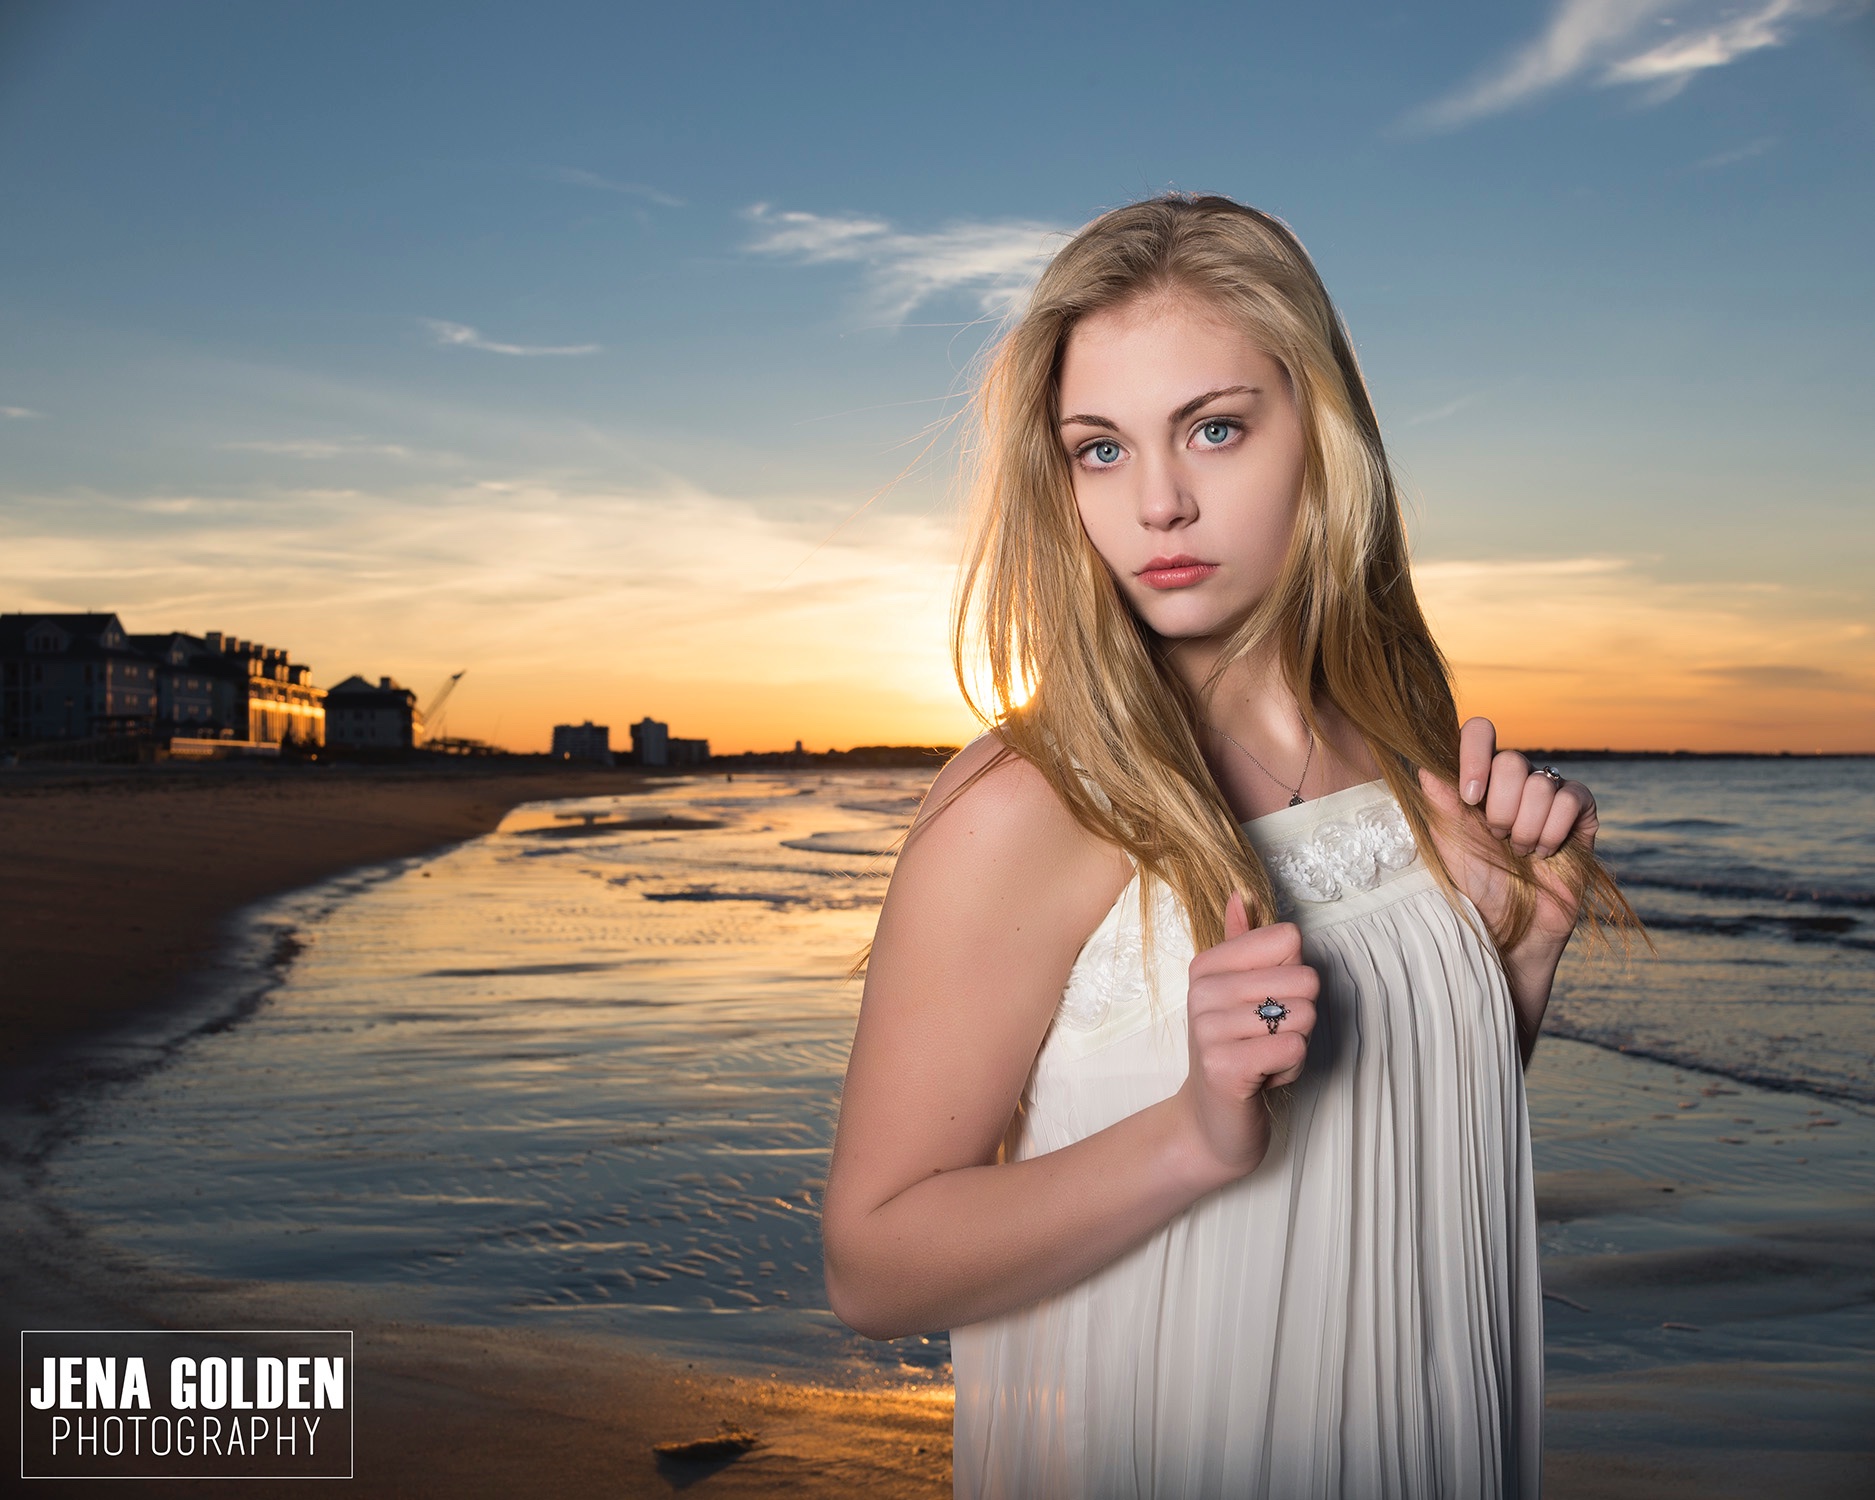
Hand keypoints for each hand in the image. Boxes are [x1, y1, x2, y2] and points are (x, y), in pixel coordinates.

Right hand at [1174, 891, 1319, 1186]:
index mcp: (1207, 965)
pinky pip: (1292, 1048)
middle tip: (1268, 1038)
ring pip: (1302, 1016)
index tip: (1266, 1004)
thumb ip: (1241, 944)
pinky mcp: (1224, 1066)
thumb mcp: (1237, 993)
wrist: (1211, 1120)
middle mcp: (1202, 992)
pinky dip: (1291, 1068)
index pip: (1289, 940)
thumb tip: (1239, 894)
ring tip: (1264, 1058)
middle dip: (1301, 1016)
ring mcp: (1208, 1029)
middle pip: (1304, 979)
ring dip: (1295, 1046)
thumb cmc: (1235, 1050)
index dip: (1294, 976)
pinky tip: (1265, 1077)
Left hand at [1417, 716, 1598, 963]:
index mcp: (1479, 780)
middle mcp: (1514, 784)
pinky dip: (1555, 829)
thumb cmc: (1474, 887)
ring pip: (1542, 782)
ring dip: (1526, 826)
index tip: (1469, 797)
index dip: (1475, 754)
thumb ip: (1438, 799)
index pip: (1480, 732)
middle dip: (1501, 807)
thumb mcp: (1447, 841)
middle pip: (1512, 759)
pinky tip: (1545, 852)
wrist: (1508, 931)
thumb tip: (1425, 760)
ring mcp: (1548, 799)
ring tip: (1520, 852)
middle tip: (1497, 838)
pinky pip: (1573, 798)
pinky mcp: (1580, 819)